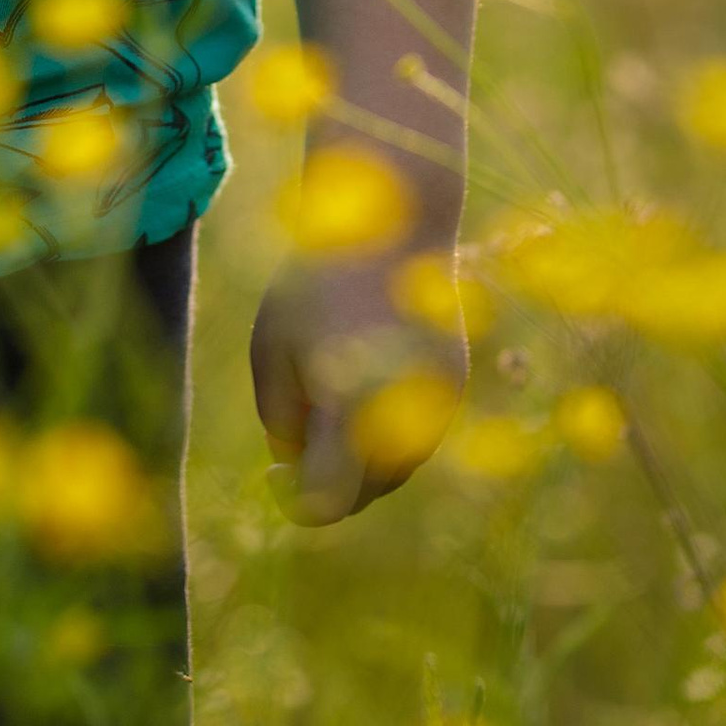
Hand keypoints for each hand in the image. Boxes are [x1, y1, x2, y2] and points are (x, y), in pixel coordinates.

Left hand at [250, 254, 468, 526]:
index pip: (327, 502)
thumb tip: (299, 466)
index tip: (274, 473)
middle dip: (323, 483)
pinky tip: (359, 386)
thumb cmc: (317, 283)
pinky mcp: (452, 388)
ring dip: (355, 464)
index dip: (294, 503)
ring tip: (325, 405)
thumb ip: (280, 421)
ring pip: (391, 472)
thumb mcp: (272, 349)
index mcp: (350, 409)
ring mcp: (436, 406)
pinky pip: (413, 438)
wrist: (396, 223)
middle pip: (360, 495)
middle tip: (290, 441)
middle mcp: (403, 417)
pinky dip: (383, 435)